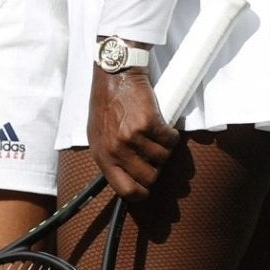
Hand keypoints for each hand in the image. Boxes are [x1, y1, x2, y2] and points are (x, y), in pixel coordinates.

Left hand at [86, 63, 176, 200]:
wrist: (115, 75)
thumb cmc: (106, 104)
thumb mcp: (98, 135)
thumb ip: (110, 156)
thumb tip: (127, 177)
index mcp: (102, 156)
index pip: (125, 190)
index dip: (141, 194)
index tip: (148, 189)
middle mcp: (117, 149)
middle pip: (149, 177)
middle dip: (157, 168)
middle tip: (155, 155)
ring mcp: (132, 137)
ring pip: (163, 158)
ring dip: (164, 148)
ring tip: (156, 135)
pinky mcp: (148, 123)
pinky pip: (170, 140)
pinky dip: (171, 135)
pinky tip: (164, 126)